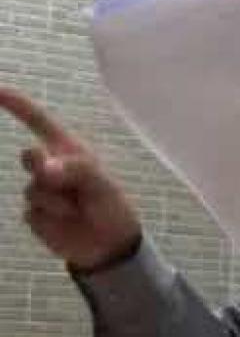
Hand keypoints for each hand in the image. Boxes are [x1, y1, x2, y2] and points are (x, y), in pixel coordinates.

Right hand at [1, 86, 141, 270]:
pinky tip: (67, 222)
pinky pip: (33, 212)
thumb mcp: (101, 183)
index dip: (18, 105)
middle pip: (29, 156)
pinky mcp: (34, 213)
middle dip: (42, 166)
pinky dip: (51, 218)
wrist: (107, 244)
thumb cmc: (110, 205)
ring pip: (33, 188)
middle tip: (64, 181)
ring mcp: (40, 190)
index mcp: (69, 151)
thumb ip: (75, 169)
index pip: (39, 122)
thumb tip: (43, 168)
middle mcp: (51, 167)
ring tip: (79, 208)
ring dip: (58, 201)